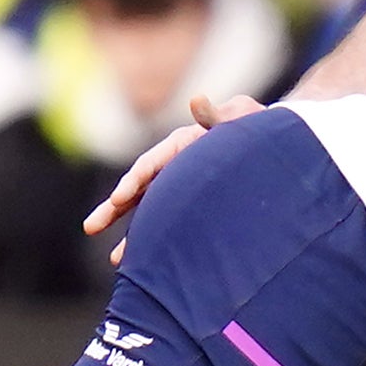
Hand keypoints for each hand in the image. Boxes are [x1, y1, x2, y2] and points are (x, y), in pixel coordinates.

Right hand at [81, 93, 260, 256]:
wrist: (275, 145)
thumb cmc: (256, 128)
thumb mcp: (239, 117)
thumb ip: (218, 115)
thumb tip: (196, 100)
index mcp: (180, 146)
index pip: (150, 164)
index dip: (133, 181)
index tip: (119, 198)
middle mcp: (174, 169)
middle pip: (139, 189)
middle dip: (114, 208)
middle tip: (90, 226)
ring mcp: (181, 190)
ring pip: (150, 212)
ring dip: (132, 235)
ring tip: (116, 260)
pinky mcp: (192, 208)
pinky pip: (169, 225)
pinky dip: (157, 243)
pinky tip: (146, 265)